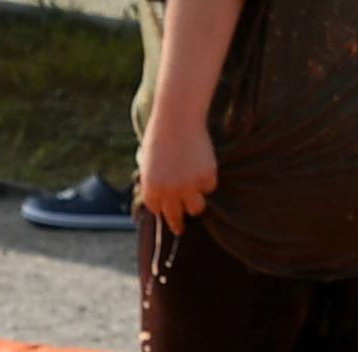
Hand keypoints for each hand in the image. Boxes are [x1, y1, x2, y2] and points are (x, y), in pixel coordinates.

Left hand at [135, 116, 217, 232]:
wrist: (178, 118)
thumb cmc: (160, 135)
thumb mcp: (148, 162)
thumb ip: (153, 181)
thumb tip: (160, 199)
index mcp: (151, 189)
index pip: (157, 210)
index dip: (163, 210)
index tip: (168, 215)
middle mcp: (169, 192)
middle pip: (175, 218)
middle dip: (178, 224)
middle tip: (181, 229)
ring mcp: (189, 186)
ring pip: (196, 208)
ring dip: (195, 203)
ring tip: (196, 196)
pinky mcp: (206, 177)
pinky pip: (209, 187)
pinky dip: (207, 179)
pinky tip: (203, 165)